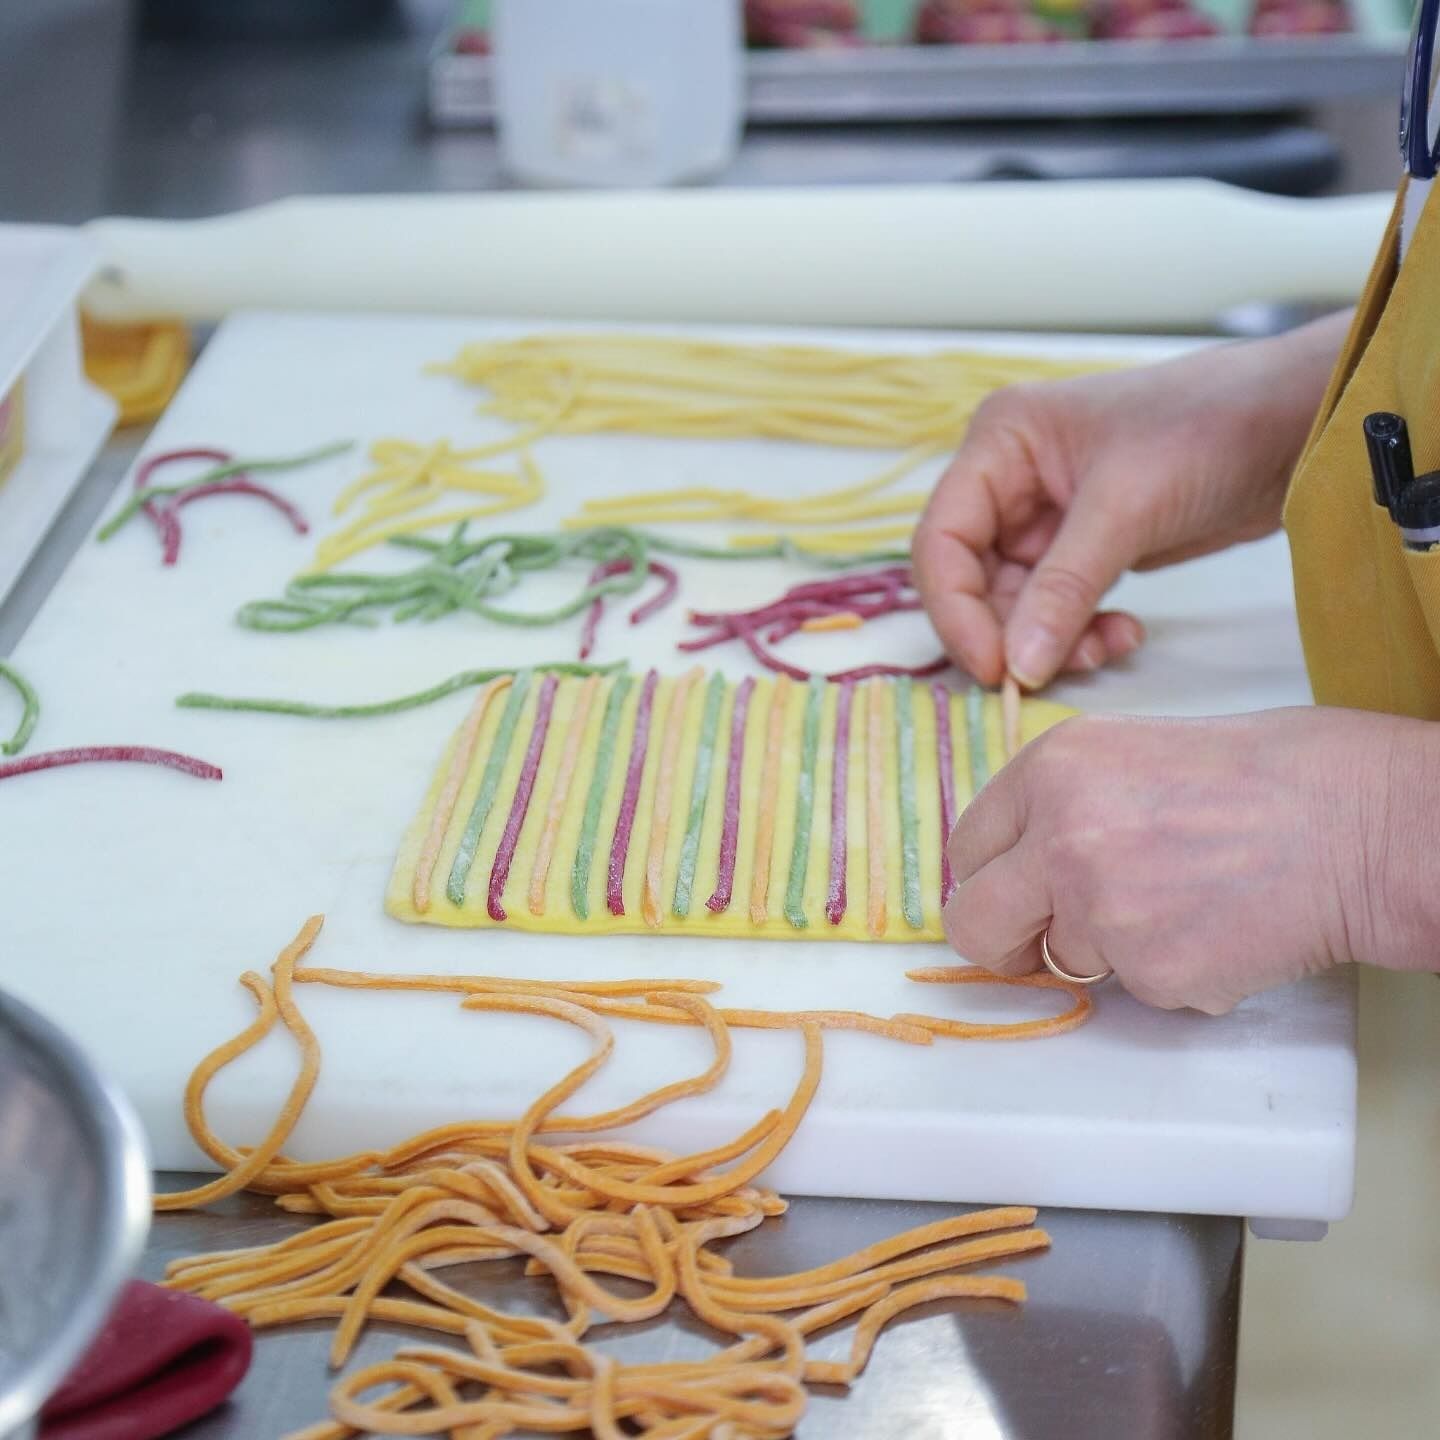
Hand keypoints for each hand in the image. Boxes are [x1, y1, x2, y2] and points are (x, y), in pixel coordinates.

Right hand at [912, 312, 1350, 688]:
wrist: (1295, 423)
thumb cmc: (1209, 429)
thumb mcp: (1126, 508)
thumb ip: (1063, 592)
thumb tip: (1016, 669)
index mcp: (1000, 444)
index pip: (942, 541)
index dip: (956, 611)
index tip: (994, 668)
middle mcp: (1010, 480)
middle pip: (971, 580)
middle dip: (1008, 631)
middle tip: (1044, 675)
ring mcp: (1047, 517)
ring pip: (1014, 603)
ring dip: (1050, 640)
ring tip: (1105, 648)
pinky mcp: (1085, 548)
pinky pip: (1056, 609)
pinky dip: (1080, 633)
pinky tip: (1123, 633)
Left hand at [942, 707, 1437, 1013]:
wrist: (1360, 822)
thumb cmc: (1267, 776)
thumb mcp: (1130, 755)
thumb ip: (1061, 803)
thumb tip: (1020, 862)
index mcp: (1050, 769)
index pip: (968, 846)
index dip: (990, 877)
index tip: (1008, 893)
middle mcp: (1058, 836)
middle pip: (976, 923)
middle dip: (1003, 942)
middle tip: (1039, 942)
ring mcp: (1100, 909)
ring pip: (1066, 959)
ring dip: (1112, 949)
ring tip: (1186, 902)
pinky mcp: (1151, 972)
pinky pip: (1137, 989)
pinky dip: (1174, 972)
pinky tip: (1221, 927)